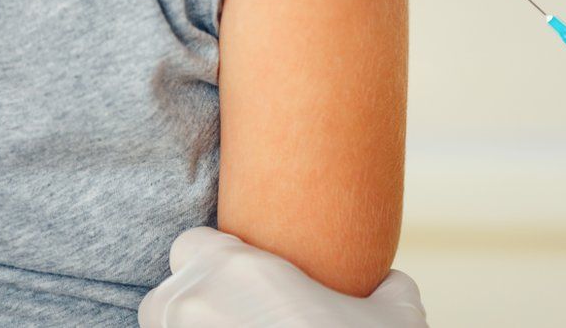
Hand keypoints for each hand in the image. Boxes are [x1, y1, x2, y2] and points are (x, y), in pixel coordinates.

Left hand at [138, 227, 427, 327]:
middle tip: (242, 324)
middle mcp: (194, 307)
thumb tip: (388, 282)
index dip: (215, 261)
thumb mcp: (396, 317)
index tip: (243, 282)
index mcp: (237, 270)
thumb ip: (387, 286)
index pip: (192, 245)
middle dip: (195, 308)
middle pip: (169, 297)